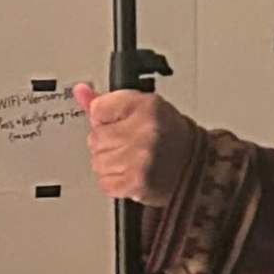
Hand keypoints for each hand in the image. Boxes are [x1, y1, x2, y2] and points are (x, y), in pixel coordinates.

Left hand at [72, 83, 183, 203]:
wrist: (194, 165)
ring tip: (132, 158)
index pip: (98, 109)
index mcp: (147, 107)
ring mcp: (140, 159)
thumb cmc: (169, 134)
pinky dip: (113, 181)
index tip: (119, 122)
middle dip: (107, 142)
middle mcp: (145, 131)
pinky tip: (130, 172)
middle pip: (95, 137)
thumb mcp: (143, 107)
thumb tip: (80, 91)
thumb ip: (108, 101)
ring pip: (97, 161)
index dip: (105, 117)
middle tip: (130, 143)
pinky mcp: (136, 182)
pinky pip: (104, 182)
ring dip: (109, 163)